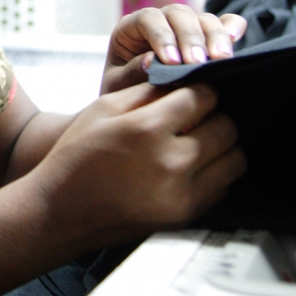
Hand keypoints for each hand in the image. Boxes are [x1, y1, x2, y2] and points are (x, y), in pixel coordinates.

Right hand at [33, 81, 245, 246]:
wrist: (61, 211)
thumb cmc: (77, 155)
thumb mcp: (104, 107)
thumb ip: (146, 90)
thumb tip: (180, 78)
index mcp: (148, 128)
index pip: (203, 97)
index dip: (201, 88)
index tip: (194, 91)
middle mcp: (171, 163)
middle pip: (225, 127)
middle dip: (215, 115)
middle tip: (198, 115)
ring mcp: (181, 195)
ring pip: (234, 159)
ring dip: (222, 144)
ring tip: (200, 139)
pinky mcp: (185, 217)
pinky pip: (223, 187)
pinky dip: (217, 172)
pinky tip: (194, 165)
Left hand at [100, 4, 246, 93]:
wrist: (139, 113)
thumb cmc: (124, 97)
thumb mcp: (117, 87)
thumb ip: (131, 73)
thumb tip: (151, 61)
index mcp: (132, 27)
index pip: (148, 19)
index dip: (161, 36)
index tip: (172, 62)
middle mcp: (162, 21)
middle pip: (180, 14)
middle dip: (190, 38)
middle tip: (198, 63)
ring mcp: (187, 28)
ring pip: (204, 19)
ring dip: (214, 37)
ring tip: (220, 60)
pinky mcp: (209, 39)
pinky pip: (225, 23)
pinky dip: (232, 27)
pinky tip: (237, 37)